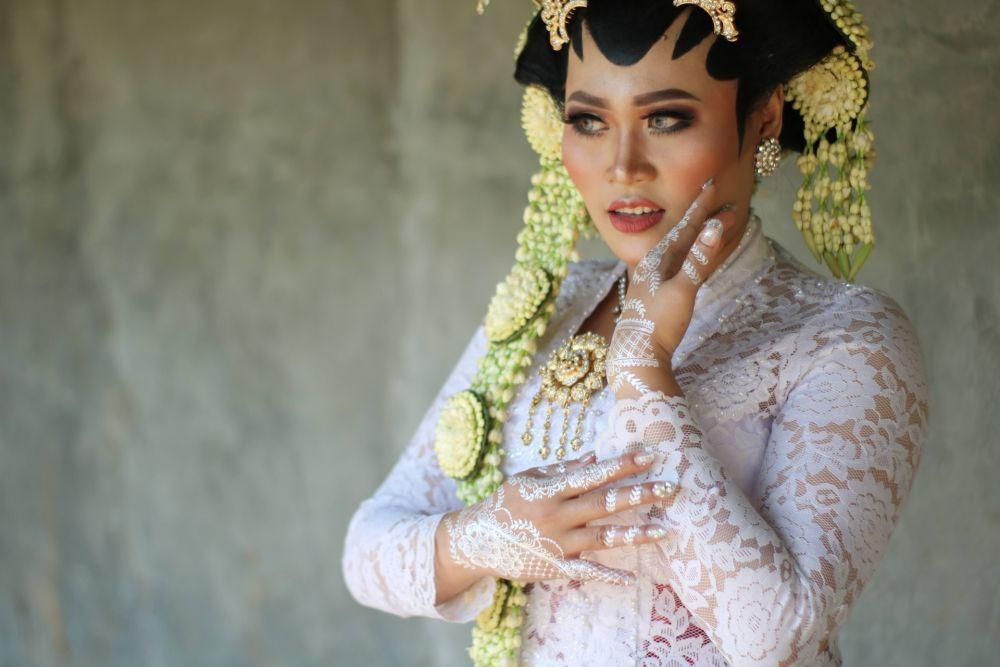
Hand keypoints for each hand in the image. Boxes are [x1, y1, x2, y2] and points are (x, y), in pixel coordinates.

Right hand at [442, 449, 680, 584]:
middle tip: (671, 488)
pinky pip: (587, 571)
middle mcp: (557, 516)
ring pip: (604, 537)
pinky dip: (609, 576)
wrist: (478, 540)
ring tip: (666, 529)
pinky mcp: (557, 566)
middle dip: (639, 494)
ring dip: (636, 533)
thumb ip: (563, 469)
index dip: (622, 464)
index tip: (649, 455)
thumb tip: (594, 456)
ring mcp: (558, 543)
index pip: (593, 474)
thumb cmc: (506, 503)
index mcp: (550, 489)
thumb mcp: (529, 479)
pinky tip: (632, 578)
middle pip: (605, 504)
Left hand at [606, 178, 737, 394]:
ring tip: (714, 221)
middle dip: (704, 216)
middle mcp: (654, 265)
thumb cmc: (657, 325)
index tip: (714, 183)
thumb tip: (715, 227)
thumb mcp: (682, 291)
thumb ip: (699, 259)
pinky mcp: (658, 294)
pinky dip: (693, 253)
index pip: (685, 225)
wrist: (636, 356)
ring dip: (699, 234)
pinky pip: (680, 264)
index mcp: (657, 259)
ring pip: (682, 248)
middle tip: (722, 197)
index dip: (702, 205)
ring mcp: (655, 279)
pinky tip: (693, 255)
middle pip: (684, 234)